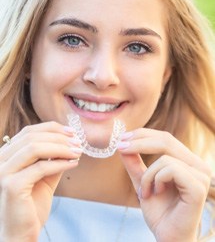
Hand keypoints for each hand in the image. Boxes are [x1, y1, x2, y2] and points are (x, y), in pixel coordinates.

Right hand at [0, 122, 81, 240]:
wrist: (21, 233)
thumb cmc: (32, 204)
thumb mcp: (45, 176)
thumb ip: (53, 158)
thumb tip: (70, 142)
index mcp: (7, 155)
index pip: (29, 131)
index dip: (52, 128)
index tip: (72, 131)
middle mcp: (1, 160)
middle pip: (32, 137)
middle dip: (59, 137)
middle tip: (78, 142)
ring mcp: (3, 172)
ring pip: (35, 148)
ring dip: (61, 147)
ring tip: (78, 151)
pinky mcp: (12, 185)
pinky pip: (40, 167)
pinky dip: (60, 163)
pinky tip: (74, 163)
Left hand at [117, 128, 210, 241]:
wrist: (168, 238)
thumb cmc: (159, 212)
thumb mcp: (142, 182)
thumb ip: (135, 163)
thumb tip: (123, 143)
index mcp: (187, 162)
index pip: (165, 138)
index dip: (143, 134)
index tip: (122, 138)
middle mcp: (197, 165)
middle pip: (166, 140)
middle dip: (139, 142)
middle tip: (121, 147)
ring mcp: (201, 175)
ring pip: (165, 157)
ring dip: (147, 175)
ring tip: (145, 192)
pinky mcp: (198, 187)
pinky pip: (171, 169)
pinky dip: (156, 180)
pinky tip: (156, 193)